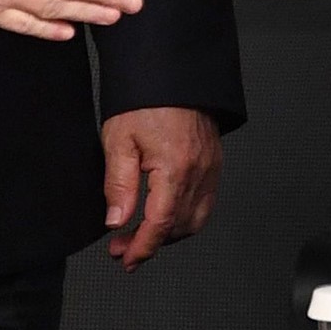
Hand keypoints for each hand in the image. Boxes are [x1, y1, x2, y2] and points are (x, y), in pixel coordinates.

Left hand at [101, 106, 223, 269]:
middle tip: (122, 247)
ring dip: (169, 234)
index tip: (126, 259)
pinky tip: (166, 215)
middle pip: (179, 227)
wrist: (172, 70)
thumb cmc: (144, 98)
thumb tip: (116, 221)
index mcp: (175, 168)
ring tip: (142, 235)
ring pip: (195, 219)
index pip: (161, 224)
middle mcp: (198, 172)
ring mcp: (210, 168)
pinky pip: (205, 203)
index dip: (142, 248)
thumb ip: (119, 185)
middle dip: (151, 244)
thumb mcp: (119, 139)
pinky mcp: (214, 162)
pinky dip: (185, 218)